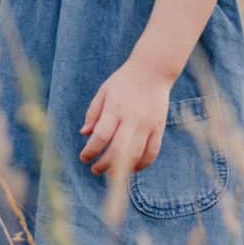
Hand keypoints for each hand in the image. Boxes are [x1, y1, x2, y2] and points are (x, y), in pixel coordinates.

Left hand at [79, 56, 172, 176]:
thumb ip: (93, 113)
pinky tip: (132, 168)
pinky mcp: (159, 128)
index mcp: (115, 108)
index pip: (101, 136)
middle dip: (104, 165)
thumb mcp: (104, 91)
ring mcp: (147, 125)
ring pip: (135, 155)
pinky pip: (151, 153)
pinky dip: (142, 165)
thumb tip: (84, 134)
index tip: (84, 157)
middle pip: (118, 151)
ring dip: (122, 170)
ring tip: (111, 173)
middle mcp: (132, 118)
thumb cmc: (124, 81)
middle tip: (95, 170)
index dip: (90, 151)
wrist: (152, 70)